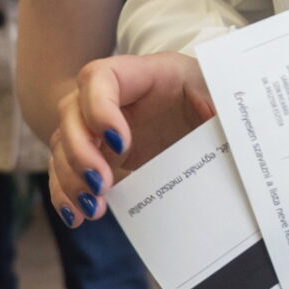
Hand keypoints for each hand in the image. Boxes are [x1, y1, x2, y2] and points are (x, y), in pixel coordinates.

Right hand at [45, 52, 213, 227]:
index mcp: (147, 73)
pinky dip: (66, 192)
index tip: (120, 142)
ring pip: (64, 143)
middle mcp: (116, 97)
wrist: (217, 116)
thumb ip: (218, 108)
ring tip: (93, 207)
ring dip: (70, 177)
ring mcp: (102, 125)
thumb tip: (223, 130)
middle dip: (81, 150)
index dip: (99, 107)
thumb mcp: (224, 98)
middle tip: (102, 183)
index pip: (100, 76)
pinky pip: (67, 169)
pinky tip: (76, 215)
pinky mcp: (101, 154)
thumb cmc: (220, 100)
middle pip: (72, 112)